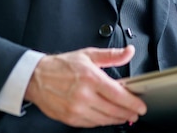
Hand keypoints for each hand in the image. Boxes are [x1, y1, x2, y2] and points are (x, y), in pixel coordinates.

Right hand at [24, 45, 146, 126]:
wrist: (36, 77)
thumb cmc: (61, 66)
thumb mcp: (88, 55)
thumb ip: (112, 55)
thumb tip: (129, 52)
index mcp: (90, 78)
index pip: (118, 94)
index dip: (132, 103)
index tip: (141, 106)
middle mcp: (83, 95)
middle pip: (113, 110)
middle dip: (128, 113)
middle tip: (136, 112)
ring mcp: (76, 109)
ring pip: (104, 119)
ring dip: (117, 119)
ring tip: (125, 115)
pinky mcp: (70, 118)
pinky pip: (91, 124)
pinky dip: (102, 122)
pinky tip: (108, 117)